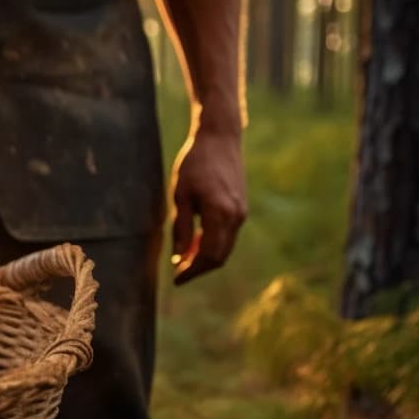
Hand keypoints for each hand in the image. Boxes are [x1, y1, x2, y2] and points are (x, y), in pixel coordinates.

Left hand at [169, 128, 246, 284]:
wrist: (220, 139)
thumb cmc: (195, 164)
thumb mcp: (180, 196)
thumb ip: (182, 228)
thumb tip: (180, 257)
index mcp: (220, 213)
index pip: (209, 255)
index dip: (192, 271)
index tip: (176, 280)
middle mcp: (236, 216)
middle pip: (220, 256)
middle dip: (199, 268)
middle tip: (178, 274)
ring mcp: (242, 213)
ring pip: (225, 247)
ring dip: (206, 257)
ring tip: (184, 260)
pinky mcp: (241, 207)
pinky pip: (228, 235)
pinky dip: (213, 244)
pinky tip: (195, 243)